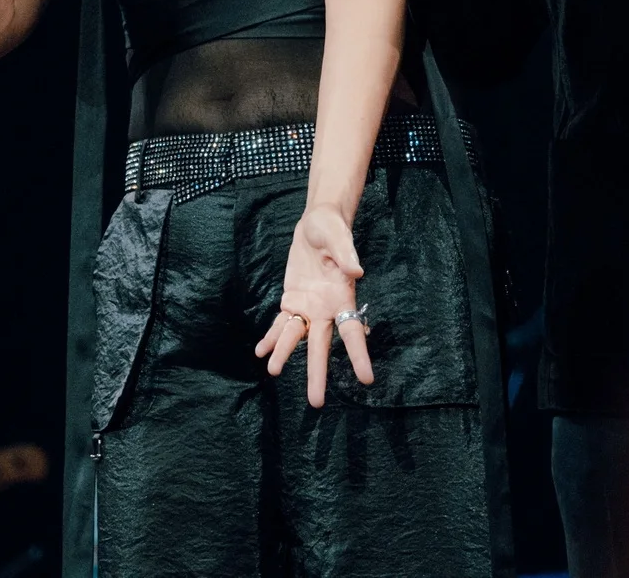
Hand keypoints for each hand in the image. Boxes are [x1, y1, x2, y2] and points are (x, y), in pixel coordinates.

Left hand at [255, 204, 375, 406]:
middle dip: (318, 374)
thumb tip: (357, 271)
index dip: (359, 355)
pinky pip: (282, 324)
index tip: (366, 379)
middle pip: (322, 347)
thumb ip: (346, 253)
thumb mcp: (339, 235)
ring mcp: (308, 307)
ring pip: (297, 337)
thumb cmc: (332, 229)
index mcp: (343, 297)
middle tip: (316, 403)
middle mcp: (326, 309)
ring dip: (285, 354)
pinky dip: (272, 338)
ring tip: (273, 370)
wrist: (316, 225)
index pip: (353, 331)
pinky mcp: (292, 300)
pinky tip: (261, 351)